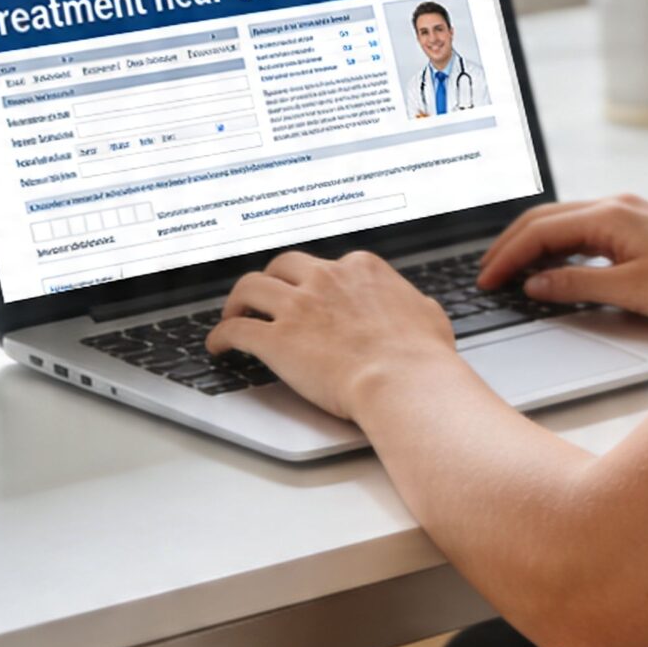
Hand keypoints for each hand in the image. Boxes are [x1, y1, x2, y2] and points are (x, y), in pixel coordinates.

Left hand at [206, 250, 461, 419]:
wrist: (404, 381)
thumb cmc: (422, 357)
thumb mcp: (429, 317)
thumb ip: (416, 306)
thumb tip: (420, 308)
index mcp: (361, 269)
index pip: (326, 265)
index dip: (313, 281)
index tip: (308, 293)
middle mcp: (325, 278)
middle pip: (282, 266)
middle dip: (271, 280)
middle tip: (264, 298)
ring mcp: (299, 306)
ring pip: (249, 288)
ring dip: (237, 302)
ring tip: (232, 315)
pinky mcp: (277, 339)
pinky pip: (235, 330)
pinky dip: (220, 336)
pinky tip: (217, 346)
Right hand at [478, 195, 647, 321]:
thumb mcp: (630, 291)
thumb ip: (576, 286)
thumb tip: (535, 285)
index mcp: (609, 215)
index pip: (539, 231)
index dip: (507, 257)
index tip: (486, 280)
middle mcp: (616, 205)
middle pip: (545, 219)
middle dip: (510, 245)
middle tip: (487, 273)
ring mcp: (629, 212)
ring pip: (564, 221)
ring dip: (533, 243)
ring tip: (511, 270)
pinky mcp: (640, 225)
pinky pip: (585, 228)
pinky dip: (559, 245)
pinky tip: (554, 264)